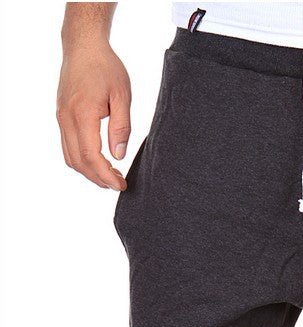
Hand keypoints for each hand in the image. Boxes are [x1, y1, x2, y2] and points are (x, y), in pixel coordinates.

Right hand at [57, 41, 130, 189]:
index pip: (91, 156)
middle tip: (118, 183)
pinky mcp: (61, 117)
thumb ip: (121, 127)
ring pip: (70, 158)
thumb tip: (119, 156)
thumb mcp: (122, 95)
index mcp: (83, 114)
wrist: (83, 47)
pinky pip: (68, 147)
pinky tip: (98, 161)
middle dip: (98, 179)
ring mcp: (61, 118)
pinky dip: (81, 161)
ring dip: (89, 172)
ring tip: (110, 175)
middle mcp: (67, 119)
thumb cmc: (106, 67)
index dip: (106, 175)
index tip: (120, 184)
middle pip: (79, 162)